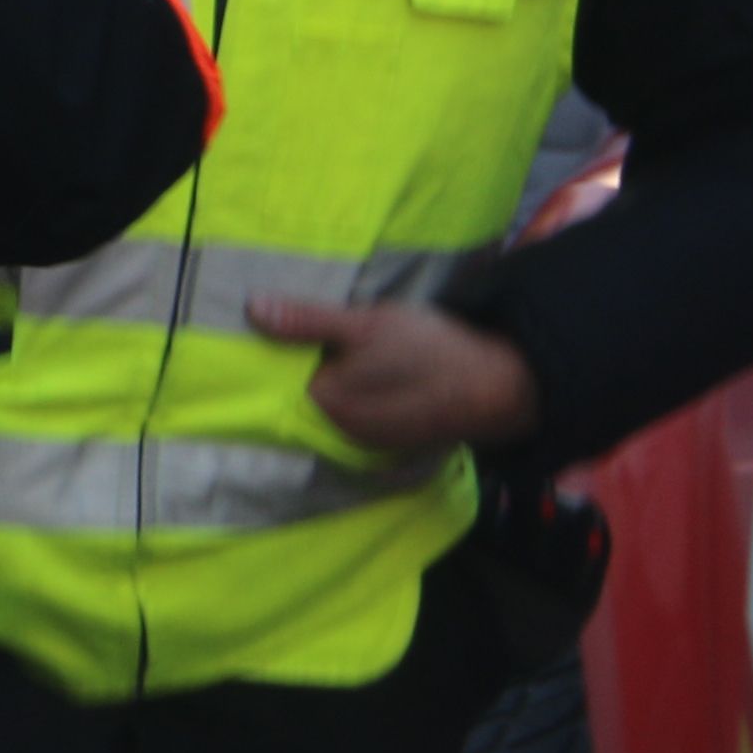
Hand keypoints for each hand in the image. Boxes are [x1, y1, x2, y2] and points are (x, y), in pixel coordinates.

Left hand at [253, 296, 543, 455]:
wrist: (502, 384)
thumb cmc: (430, 350)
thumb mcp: (365, 323)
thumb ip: (307, 321)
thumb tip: (251, 309)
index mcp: (326, 405)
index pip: (283, 375)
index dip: (286, 347)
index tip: (294, 322)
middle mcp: (341, 434)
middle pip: (310, 391)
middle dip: (312, 364)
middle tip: (329, 329)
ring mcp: (370, 442)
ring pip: (338, 403)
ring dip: (342, 379)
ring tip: (360, 349)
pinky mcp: (396, 442)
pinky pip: (364, 414)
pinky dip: (366, 394)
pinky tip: (381, 372)